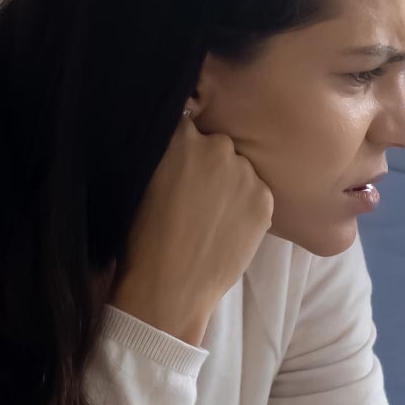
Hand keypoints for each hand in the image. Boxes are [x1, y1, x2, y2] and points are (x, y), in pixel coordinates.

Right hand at [112, 109, 273, 343]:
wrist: (169, 287)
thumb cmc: (141, 237)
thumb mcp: (139, 181)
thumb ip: (160, 151)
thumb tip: (172, 135)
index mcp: (179, 136)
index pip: (187, 117)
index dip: (183, 140)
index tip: (179, 159)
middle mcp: (217, 146)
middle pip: (216, 143)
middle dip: (207, 161)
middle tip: (193, 193)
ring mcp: (245, 173)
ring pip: (239, 168)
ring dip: (229, 183)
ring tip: (210, 215)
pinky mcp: (264, 200)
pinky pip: (256, 193)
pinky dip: (245, 205)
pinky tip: (225, 227)